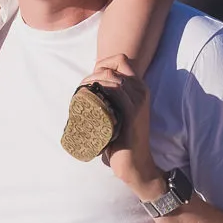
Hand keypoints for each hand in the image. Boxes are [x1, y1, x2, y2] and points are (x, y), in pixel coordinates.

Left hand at [86, 55, 161, 198]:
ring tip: (81, 95)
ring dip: (93, 81)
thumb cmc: (122, 139)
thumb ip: (111, 99)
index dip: (102, 63)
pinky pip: (115, 91)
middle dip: (94, 73)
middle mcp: (141, 90)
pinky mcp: (132, 112)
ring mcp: (138, 100)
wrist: (135, 163)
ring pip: (112, 77)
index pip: (121, 60)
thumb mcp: (119, 113)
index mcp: (139, 88)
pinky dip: (99, 91)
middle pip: (115, 65)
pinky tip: (88, 100)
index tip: (89, 79)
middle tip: (81, 89)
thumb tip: (89, 88)